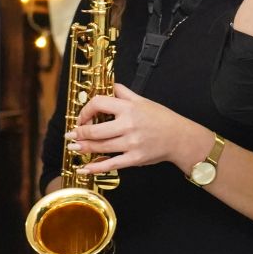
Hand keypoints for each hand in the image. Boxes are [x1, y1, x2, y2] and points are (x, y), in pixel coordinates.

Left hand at [68, 85, 210, 175]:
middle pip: (95, 129)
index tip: (83, 117)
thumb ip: (124, 93)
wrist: (180, 138)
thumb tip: (110, 85)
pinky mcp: (135, 158)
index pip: (99, 103)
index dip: (86, 110)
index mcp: (129, 108)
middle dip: (79, 133)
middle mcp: (128, 125)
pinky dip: (95, 167)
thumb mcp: (144, 100)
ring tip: (73, 147)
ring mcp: (131, 143)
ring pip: (100, 146)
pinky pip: (111, 164)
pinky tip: (85, 168)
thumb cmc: (162, 119)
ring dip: (83, 147)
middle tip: (72, 135)